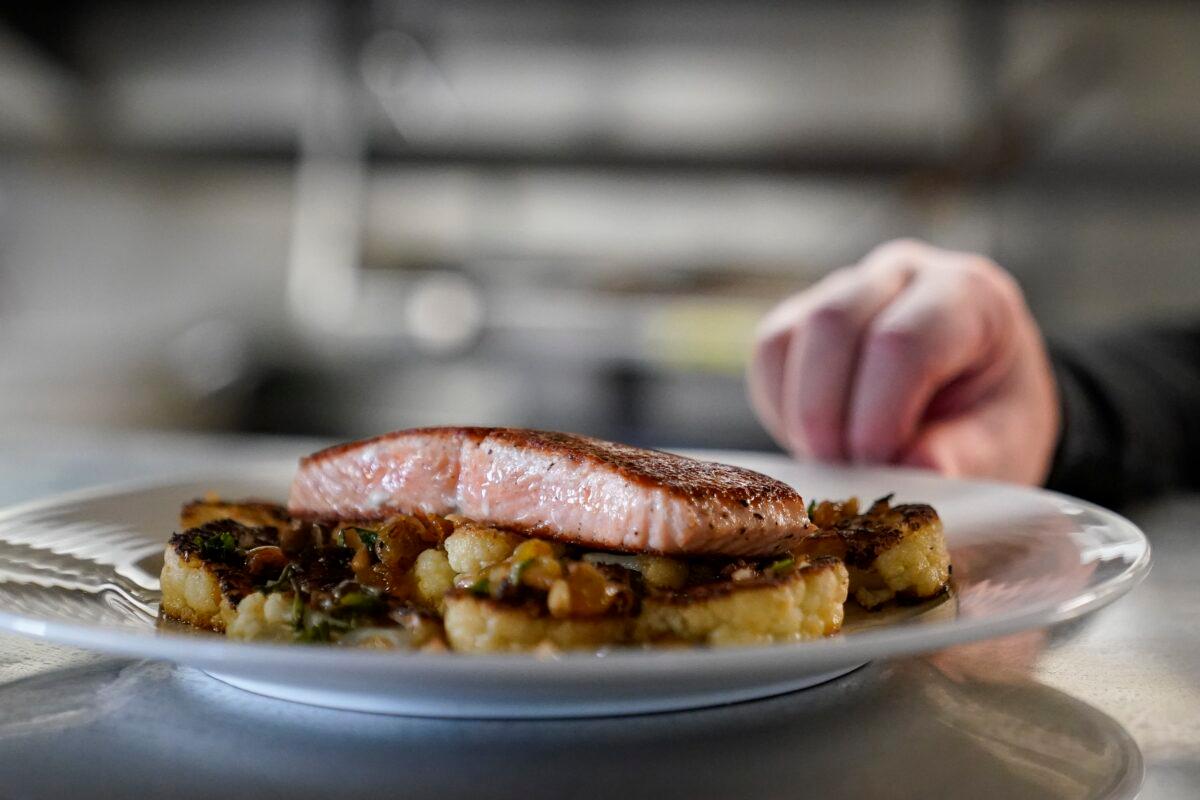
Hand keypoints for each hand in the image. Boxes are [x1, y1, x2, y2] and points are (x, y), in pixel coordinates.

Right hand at [747, 239, 1058, 484]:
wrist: (971, 406)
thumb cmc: (992, 419)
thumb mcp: (1002, 445)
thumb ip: (965, 456)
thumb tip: (919, 471)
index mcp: (969, 294)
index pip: (904, 339)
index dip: (879, 412)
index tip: (879, 467)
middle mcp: (903, 275)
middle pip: (834, 323)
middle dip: (828, 413)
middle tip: (847, 474)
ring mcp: (846, 288)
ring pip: (789, 336)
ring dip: (802, 414)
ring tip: (837, 463)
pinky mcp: (804, 315)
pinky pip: (769, 353)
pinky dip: (782, 407)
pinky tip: (819, 440)